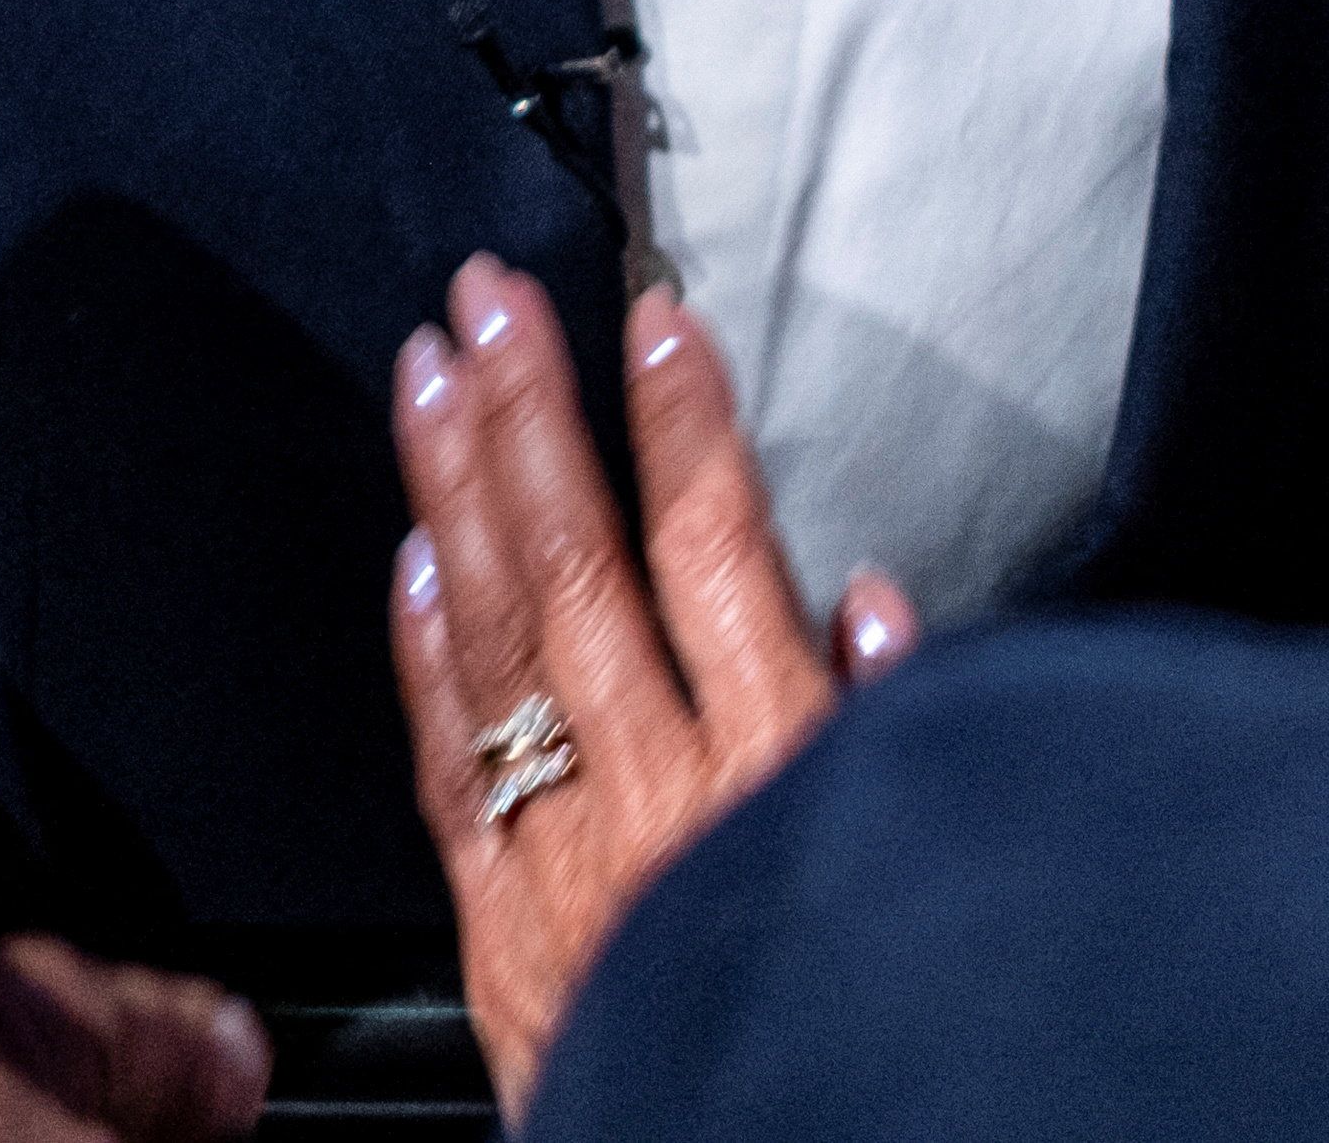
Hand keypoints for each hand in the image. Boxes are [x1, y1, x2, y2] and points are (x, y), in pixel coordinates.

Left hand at [385, 258, 919, 1110]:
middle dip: (530, 414)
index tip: (652, 322)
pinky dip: (426, 654)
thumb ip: (892, 728)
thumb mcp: (918, 859)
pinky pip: (449, 766)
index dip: (682, 424)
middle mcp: (657, 795)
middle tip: (489, 299)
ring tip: (431, 375)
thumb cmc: (855, 1029)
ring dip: (457, 491)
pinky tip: (410, 560)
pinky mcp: (499, 925)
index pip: (717, 553)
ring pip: (497, 637)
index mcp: (775, 769)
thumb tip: (870, 603)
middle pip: (579, 563)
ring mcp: (564, 854)